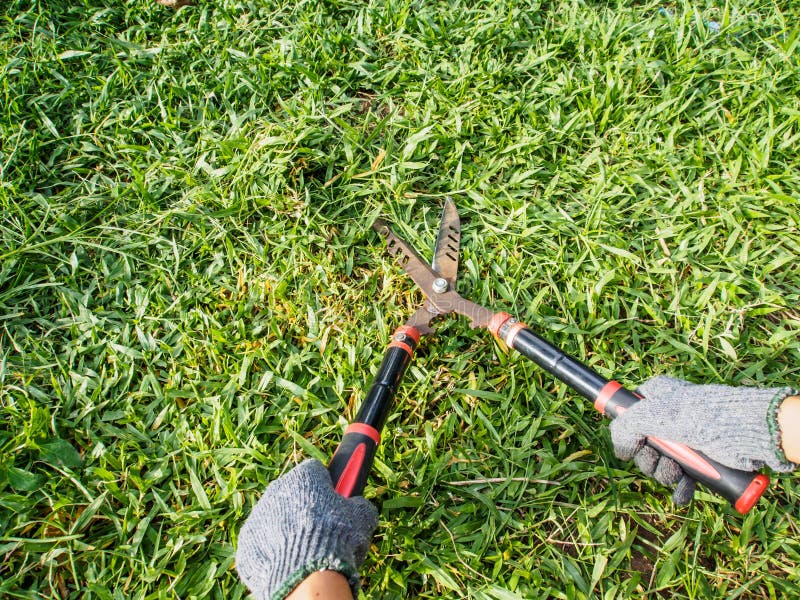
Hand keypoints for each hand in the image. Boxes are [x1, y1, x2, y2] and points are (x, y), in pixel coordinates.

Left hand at [236, 459, 377, 598]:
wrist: (306, 575)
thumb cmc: (337, 539)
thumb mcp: (362, 517)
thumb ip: (359, 504)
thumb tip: (359, 505)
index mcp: (304, 476)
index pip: (315, 472)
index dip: (327, 486)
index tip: (334, 500)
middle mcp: (277, 488)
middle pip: (294, 494)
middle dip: (306, 507)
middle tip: (321, 529)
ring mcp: (258, 515)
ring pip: (276, 517)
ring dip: (288, 528)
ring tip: (306, 550)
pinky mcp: (246, 540)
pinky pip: (263, 540)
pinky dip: (274, 549)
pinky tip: (290, 561)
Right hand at [609, 376, 795, 504]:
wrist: (746, 433)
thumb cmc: (700, 415)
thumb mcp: (654, 415)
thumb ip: (626, 428)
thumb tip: (621, 450)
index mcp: (657, 398)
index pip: (630, 415)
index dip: (630, 433)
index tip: (635, 444)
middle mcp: (670, 418)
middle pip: (644, 446)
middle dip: (649, 460)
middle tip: (660, 461)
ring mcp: (687, 440)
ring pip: (661, 464)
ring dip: (665, 474)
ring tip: (677, 474)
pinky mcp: (702, 460)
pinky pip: (681, 477)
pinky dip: (680, 487)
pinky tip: (684, 490)